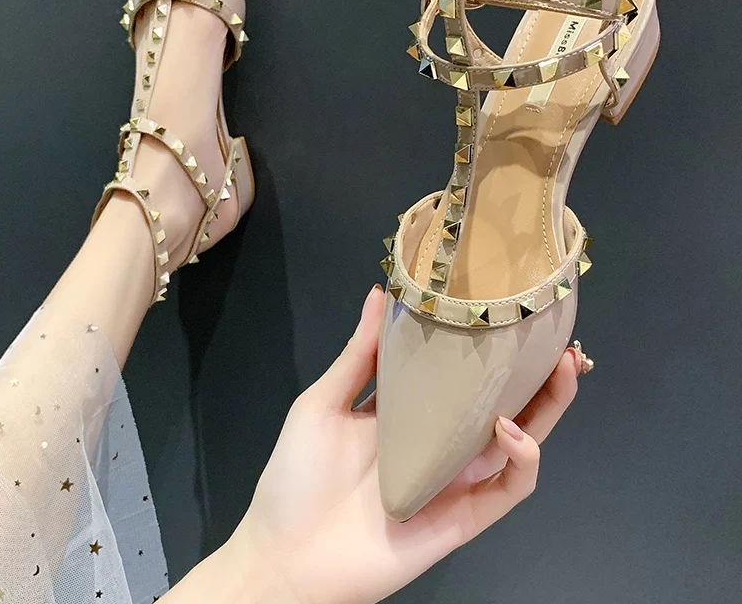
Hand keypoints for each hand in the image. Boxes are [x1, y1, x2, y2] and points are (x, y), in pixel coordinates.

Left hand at [170, 286, 580, 603]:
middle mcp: (441, 441)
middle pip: (503, 403)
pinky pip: (509, 488)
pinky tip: (510, 429)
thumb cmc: (297, 477)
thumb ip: (357, 354)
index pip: (460, 374)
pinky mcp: (465, 516)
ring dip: (547, 406)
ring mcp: (456, 478)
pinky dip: (522, 458)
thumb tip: (379, 293)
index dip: (488, 346)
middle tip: (559, 339)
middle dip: (537, 373)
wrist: (286, 556)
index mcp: (409, 412)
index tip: (509, 310)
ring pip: (519, 441)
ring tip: (563, 368)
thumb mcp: (322, 403)